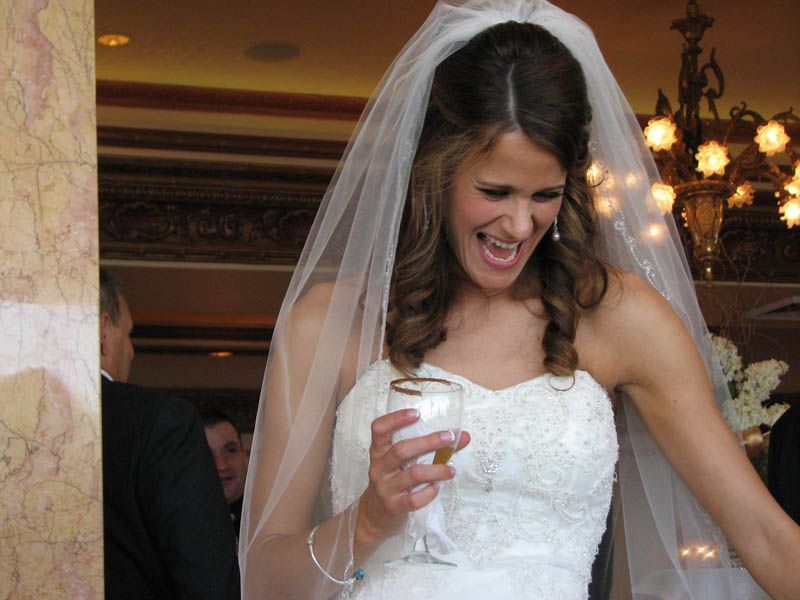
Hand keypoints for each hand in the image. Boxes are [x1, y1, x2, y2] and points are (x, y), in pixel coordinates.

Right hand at [356, 409, 470, 546]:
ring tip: (451, 470)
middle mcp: (378, 467)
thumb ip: (431, 448)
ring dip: (436, 470)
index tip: (417, 413)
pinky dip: (430, 492)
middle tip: (449, 437)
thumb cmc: (392, 481)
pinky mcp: (393, 506)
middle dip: (428, 442)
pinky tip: (437, 488)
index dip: (395, 419)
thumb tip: (463, 436)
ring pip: (413, 474)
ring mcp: (385, 487)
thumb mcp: (402, 463)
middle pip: (401, 450)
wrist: (374, 516)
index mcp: (378, 451)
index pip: (379, 429)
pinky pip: (414, 499)